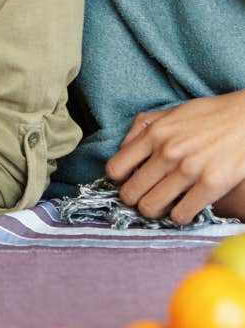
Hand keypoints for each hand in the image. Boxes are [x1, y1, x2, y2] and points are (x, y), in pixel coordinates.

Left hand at [106, 91, 244, 224]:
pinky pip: (181, 215)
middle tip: (144, 198)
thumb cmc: (209, 115)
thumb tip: (122, 148)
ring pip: (151, 207)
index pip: (116, 168)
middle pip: (130, 193)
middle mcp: (167, 152)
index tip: (128, 182)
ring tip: (163, 205)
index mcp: (154, 133)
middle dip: (134, 200)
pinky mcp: (210, 185)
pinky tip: (184, 208)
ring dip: (155, 211)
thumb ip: (143, 126)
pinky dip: (179, 216)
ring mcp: (188, 170)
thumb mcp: (171, 112)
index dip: (118, 180)